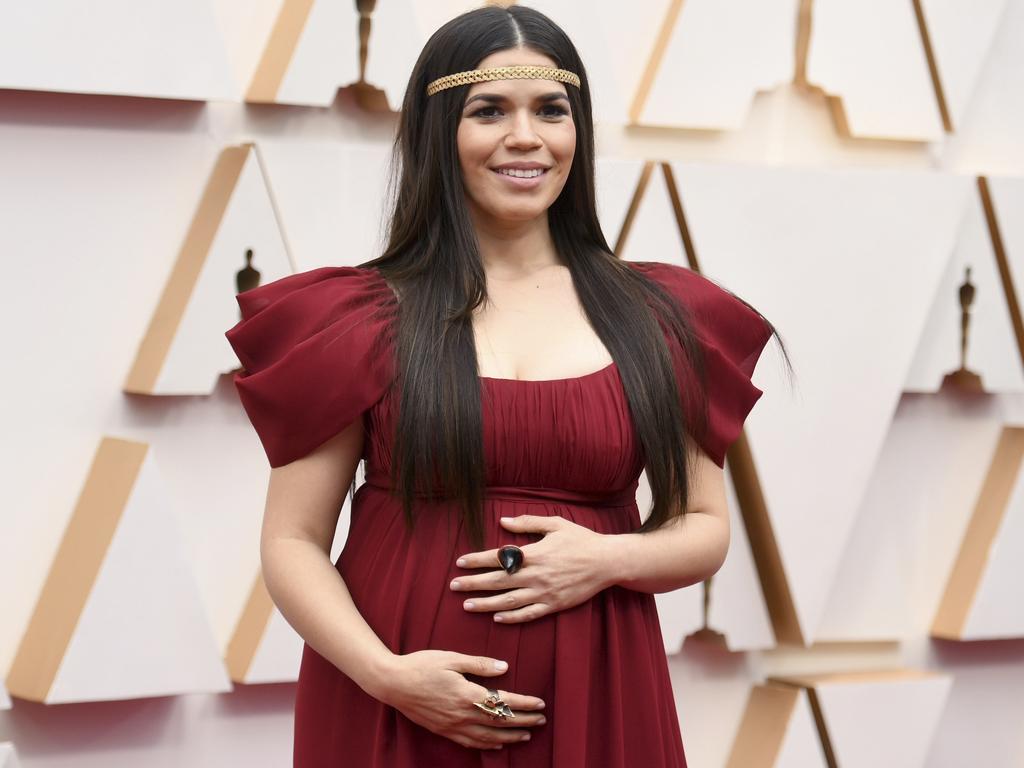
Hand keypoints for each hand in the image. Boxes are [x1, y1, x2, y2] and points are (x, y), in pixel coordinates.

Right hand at [377, 650, 546, 749]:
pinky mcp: (443, 730)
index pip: (504, 702)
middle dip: (524, 722)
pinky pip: (470, 743)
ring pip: (488, 737)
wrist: (392, 682)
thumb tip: (504, 667)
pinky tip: (496, 745)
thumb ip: (479, 664)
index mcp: (467, 694)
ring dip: (510, 737)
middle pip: (500, 722)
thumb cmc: (421, 665)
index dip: (525, 704)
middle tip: (541, 721)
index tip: (540, 704)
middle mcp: (462, 714)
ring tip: (526, 735)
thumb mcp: (451, 658)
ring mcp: (452, 725)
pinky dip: (487, 745)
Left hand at [451, 515, 615, 623]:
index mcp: (534, 553)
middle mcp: (536, 575)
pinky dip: (512, 618)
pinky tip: (497, 619)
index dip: (477, 560)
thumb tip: (502, 521)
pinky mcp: (554, 605)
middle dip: (473, 584)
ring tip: (467, 606)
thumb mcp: (555, 524)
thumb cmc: (581, 540)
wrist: (607, 562)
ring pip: (509, 601)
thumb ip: (528, 522)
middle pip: (498, 581)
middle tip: (453, 586)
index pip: (498, 558)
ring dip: (486, 604)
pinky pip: (529, 614)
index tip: (460, 562)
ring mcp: (545, 592)